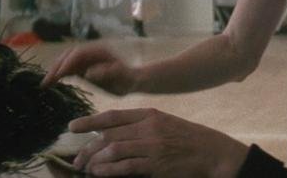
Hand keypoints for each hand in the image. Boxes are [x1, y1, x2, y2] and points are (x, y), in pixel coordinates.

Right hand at [41, 45, 138, 95]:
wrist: (133, 81)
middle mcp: (91, 51)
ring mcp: (87, 58)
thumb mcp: (122, 78)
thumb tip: (90, 72)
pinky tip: (52, 83)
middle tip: (46, 82)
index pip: (78, 53)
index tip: (58, 76)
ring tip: (45, 84)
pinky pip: (69, 67)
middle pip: (68, 55)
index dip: (67, 63)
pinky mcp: (84, 65)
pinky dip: (60, 74)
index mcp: (100, 51)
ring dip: (55, 70)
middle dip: (56, 67)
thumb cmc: (129, 80)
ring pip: (66, 60)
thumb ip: (108, 73)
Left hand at [69, 108, 248, 177]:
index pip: (113, 116)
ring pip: (112, 151)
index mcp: (150, 114)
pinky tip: (99, 173)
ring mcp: (152, 146)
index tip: (72, 127)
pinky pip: (123, 167)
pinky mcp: (155, 165)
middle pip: (108, 136)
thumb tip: (114, 135)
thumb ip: (142, 126)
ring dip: (94, 161)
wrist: (214, 153)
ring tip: (86, 169)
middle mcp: (149, 128)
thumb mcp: (166, 124)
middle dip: (87, 148)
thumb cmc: (190, 139)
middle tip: (77, 160)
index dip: (89, 121)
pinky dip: (107, 171)